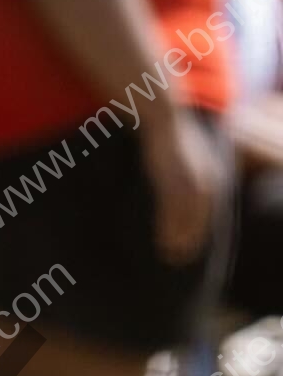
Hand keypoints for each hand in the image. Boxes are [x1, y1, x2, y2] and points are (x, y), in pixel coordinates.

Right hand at [140, 108, 226, 264]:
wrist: (165, 117)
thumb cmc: (171, 138)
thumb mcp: (187, 158)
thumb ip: (189, 175)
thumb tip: (178, 191)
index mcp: (211, 177)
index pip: (208, 213)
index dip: (198, 232)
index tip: (188, 247)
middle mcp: (207, 182)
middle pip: (201, 221)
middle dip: (191, 241)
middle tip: (178, 258)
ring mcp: (190, 182)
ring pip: (188, 220)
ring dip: (179, 240)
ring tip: (169, 254)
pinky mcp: (174, 180)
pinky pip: (173, 212)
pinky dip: (169, 229)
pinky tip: (163, 241)